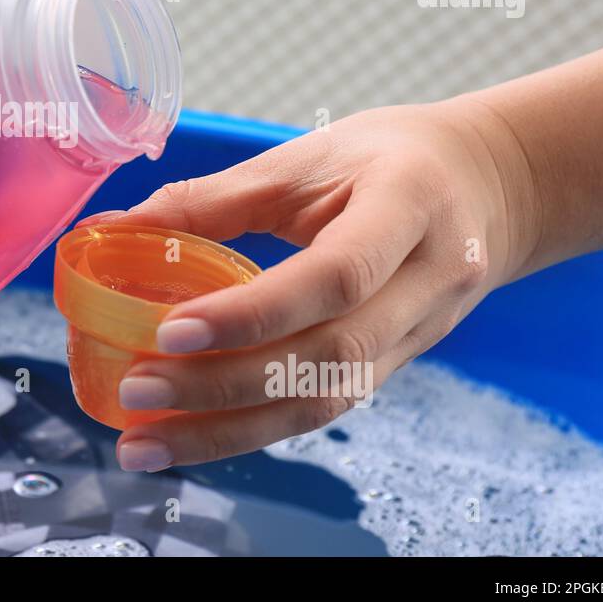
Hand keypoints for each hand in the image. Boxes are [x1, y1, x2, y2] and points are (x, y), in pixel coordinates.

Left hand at [81, 99, 540, 470]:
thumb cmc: (388, 159)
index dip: (253, 313)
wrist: (488, 187)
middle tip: (136, 391)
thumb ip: (214, 197)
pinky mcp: (395, 367)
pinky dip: (253, 428)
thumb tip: (114, 228)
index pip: (337, 276)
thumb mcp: (307, 157)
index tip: (168, 331)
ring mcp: (418, 336)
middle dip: (225, 385)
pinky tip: (190, 438)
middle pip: (329, 357)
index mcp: (410, 209)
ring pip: (326, 402)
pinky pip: (323, 408)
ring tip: (144, 444)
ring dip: (228, 432)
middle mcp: (427, 284)